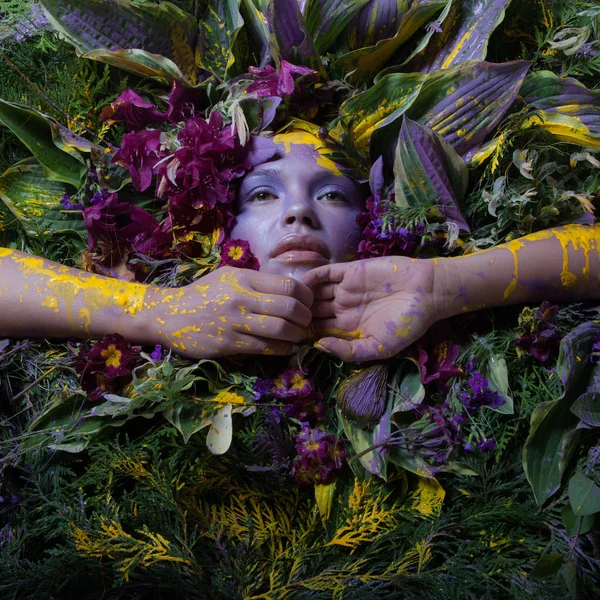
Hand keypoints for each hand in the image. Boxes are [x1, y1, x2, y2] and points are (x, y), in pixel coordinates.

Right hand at [143, 267, 312, 358]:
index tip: (308, 303)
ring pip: (281, 329)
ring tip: (299, 336)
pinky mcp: (229, 344)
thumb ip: (257, 281)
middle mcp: (241, 298)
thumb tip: (290, 289)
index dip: (306, 296)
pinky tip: (287, 348)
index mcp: (244, 278)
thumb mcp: (228, 277)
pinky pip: (266, 347)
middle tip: (307, 323)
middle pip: (290, 307)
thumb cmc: (202, 294)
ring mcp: (235, 322)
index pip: (289, 285)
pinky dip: (283, 349)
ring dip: (297, 335)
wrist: (168, 314)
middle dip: (306, 318)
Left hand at [302, 257, 437, 361]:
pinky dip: (311, 278)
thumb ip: (349, 351)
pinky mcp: (349, 271)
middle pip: (312, 311)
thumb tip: (319, 347)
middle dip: (297, 315)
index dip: (304, 333)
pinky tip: (303, 285)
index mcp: (348, 329)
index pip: (318, 331)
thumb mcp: (379, 347)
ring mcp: (345, 289)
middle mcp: (343, 309)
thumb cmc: (406, 325)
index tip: (289, 337)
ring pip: (314, 292)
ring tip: (289, 301)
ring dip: (301, 296)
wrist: (427, 293)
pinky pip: (324, 273)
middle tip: (284, 317)